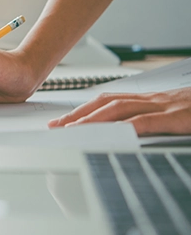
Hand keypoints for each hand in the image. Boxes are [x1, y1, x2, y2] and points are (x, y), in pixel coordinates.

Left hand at [48, 87, 190, 134]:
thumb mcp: (175, 117)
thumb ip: (152, 122)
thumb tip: (127, 134)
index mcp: (151, 100)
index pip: (109, 101)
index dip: (84, 109)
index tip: (64, 120)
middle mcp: (153, 100)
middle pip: (105, 104)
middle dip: (77, 115)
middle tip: (56, 127)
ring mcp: (165, 106)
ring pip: (118, 110)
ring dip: (90, 120)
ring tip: (70, 131)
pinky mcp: (178, 117)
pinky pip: (145, 122)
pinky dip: (124, 128)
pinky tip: (108, 135)